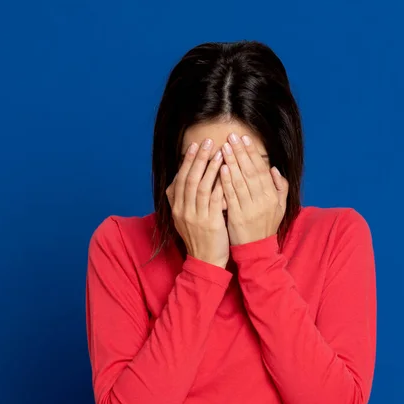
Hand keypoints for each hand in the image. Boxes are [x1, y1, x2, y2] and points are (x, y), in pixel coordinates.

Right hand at [166, 138, 228, 267]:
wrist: (205, 261)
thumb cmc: (199, 238)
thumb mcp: (184, 219)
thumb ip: (183, 199)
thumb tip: (182, 178)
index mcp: (176, 208)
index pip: (180, 179)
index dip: (187, 161)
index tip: (194, 146)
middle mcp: (183, 211)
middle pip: (189, 179)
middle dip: (198, 158)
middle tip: (206, 141)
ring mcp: (196, 217)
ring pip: (201, 187)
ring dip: (210, 168)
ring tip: (219, 152)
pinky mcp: (210, 223)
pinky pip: (215, 200)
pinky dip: (220, 184)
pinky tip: (227, 173)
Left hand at [219, 132, 288, 245]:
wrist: (257, 250)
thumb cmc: (266, 226)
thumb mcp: (280, 207)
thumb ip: (280, 187)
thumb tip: (273, 169)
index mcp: (272, 197)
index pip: (261, 170)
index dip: (253, 154)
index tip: (245, 139)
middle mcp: (262, 201)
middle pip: (250, 172)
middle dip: (240, 153)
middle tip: (232, 137)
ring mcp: (249, 209)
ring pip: (240, 181)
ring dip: (231, 163)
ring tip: (224, 147)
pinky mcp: (237, 216)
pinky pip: (231, 196)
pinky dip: (226, 181)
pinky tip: (221, 168)